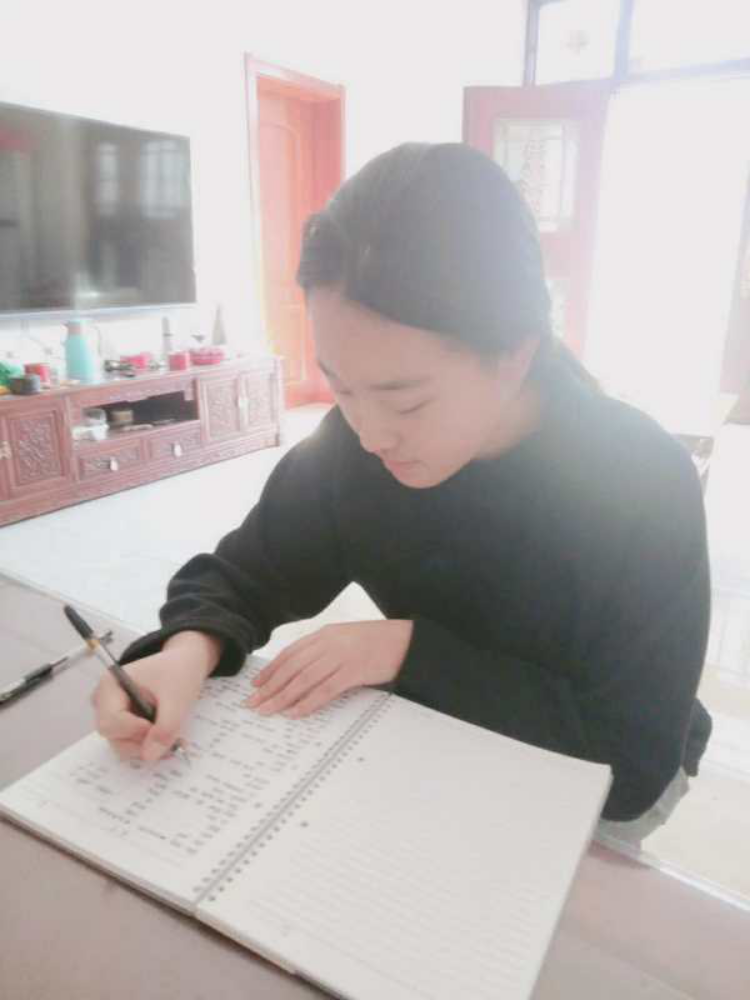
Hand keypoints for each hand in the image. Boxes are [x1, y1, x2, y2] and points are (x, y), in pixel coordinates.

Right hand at [91, 630, 221, 761]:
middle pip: (113, 736)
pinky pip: (130, 742)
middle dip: (142, 743)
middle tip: (169, 737)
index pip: (111, 722)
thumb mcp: (177, 698)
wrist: (184, 663)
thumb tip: (150, 756)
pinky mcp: (122, 723)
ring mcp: (112, 713)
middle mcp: (105, 701)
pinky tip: (165, 736)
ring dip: (147, 746)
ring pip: (122, 744)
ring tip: (171, 737)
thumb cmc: (178, 672)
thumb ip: (165, 728)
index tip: (159, 727)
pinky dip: (148, 744)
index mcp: (110, 686)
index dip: (135, 731)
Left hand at [246, 620, 412, 717]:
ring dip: (282, 697)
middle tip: (252, 703)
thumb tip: (302, 671)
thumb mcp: (346, 639)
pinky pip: (325, 690)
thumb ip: (325, 650)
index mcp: (325, 634)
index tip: (256, 685)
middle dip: (269, 687)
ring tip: (267, 710)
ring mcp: (341, 657)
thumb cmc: (377, 642)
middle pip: (292, 668)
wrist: (405, 641)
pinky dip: (308, 703)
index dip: (271, 670)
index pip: (290, 654)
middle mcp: (328, 643)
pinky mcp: (354, 671)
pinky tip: (295, 712)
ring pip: (303, 680)